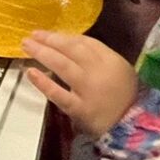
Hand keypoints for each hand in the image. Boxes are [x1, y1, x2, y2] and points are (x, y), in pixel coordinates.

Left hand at [22, 31, 139, 137]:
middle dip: (50, 40)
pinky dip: (44, 83)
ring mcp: (88, 90)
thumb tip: (68, 43)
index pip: (83, 42)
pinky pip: (59, 94)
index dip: (63, 36)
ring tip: (27, 46)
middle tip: (32, 35)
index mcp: (110, 59)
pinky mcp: (80, 109)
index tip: (47, 34)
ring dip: (42, 53)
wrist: (132, 125)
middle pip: (70, 50)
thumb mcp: (119, 68)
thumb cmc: (123, 95)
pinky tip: (31, 73)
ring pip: (62, 66)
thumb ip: (97, 56)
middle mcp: (98, 71)